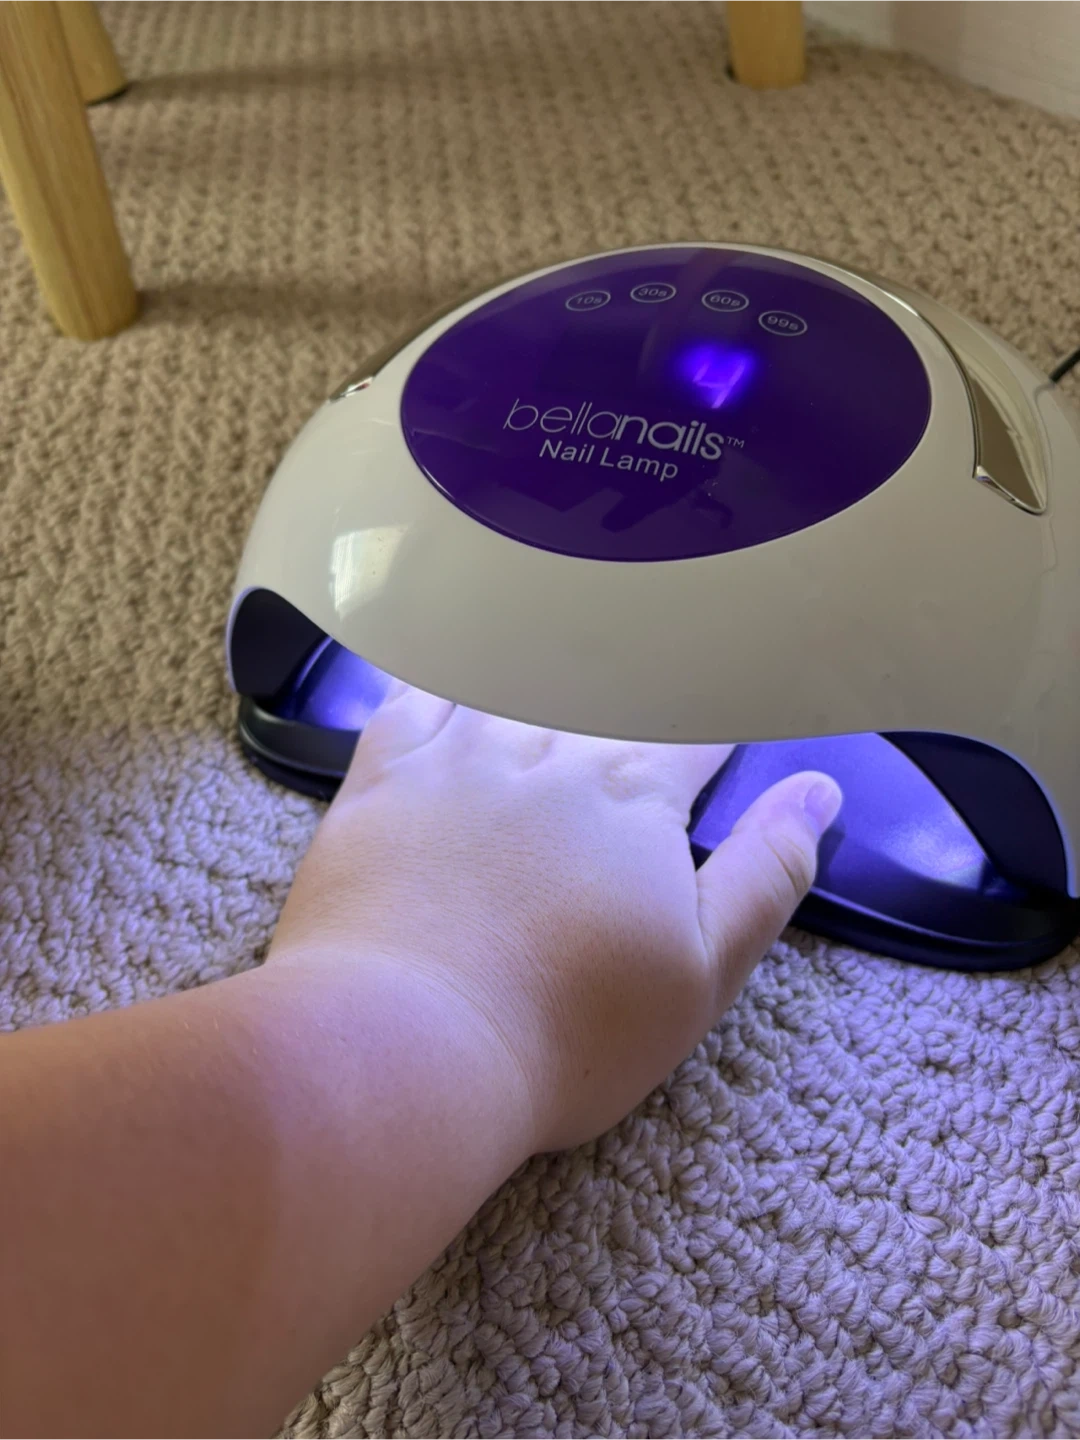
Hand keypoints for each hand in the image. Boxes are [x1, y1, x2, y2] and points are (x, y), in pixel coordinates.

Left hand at [269, 684, 841, 1153]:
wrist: (402, 1050)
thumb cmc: (566, 1033)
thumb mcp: (700, 973)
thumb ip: (766, 872)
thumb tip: (819, 790)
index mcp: (635, 789)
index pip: (697, 727)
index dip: (721, 716)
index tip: (731, 713)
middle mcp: (549, 746)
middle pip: (610, 690)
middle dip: (642, 683)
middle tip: (650, 677)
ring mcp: (457, 751)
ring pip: (518, 676)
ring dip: (551, 663)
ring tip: (568, 650)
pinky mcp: (381, 772)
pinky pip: (416, 692)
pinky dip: (444, 674)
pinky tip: (455, 667)